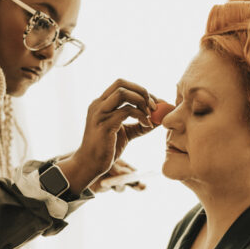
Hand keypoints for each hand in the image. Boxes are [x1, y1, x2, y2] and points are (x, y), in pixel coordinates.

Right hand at [57, 79, 156, 193]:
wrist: (90, 164)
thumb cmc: (107, 149)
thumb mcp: (126, 133)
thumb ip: (140, 124)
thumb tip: (159, 118)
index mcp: (101, 104)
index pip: (121, 85)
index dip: (140, 90)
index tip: (154, 103)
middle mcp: (98, 105)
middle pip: (121, 84)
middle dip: (141, 91)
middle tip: (154, 106)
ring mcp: (100, 114)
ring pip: (122, 93)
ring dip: (141, 100)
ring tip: (150, 114)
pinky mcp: (104, 125)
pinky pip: (126, 111)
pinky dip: (141, 115)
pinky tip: (146, 125)